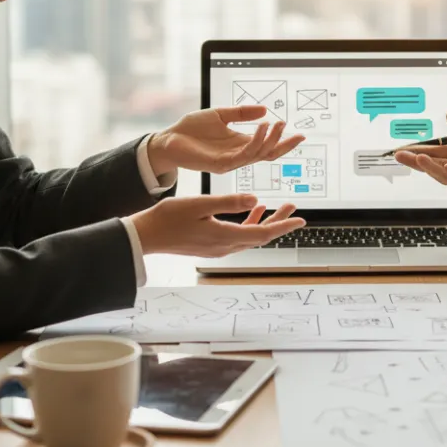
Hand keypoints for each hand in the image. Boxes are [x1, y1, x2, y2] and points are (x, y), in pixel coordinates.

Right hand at [128, 195, 304, 257]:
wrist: (146, 236)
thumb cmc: (168, 219)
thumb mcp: (199, 204)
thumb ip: (228, 202)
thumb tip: (255, 199)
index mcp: (224, 236)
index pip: (262, 233)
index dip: (283, 226)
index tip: (300, 219)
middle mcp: (224, 246)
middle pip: (260, 235)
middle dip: (279, 222)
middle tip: (293, 208)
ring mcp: (218, 247)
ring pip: (250, 235)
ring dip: (266, 221)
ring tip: (278, 206)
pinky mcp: (211, 244)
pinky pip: (238, 235)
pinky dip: (249, 223)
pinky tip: (253, 210)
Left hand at [148, 106, 304, 175]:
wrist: (168, 139)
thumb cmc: (191, 129)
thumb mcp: (220, 114)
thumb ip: (241, 113)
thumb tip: (264, 109)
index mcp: (239, 144)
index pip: (267, 146)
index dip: (283, 142)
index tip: (300, 134)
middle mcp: (237, 155)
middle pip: (267, 154)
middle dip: (282, 144)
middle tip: (292, 130)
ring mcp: (229, 161)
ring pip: (257, 155)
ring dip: (269, 140)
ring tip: (276, 124)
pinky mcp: (219, 164)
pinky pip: (242, 156)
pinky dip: (254, 142)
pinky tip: (260, 128)